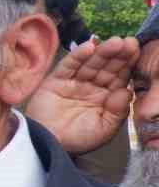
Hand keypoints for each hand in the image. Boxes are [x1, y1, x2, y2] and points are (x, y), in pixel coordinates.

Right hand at [25, 36, 138, 154]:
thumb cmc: (77, 139)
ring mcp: (74, 82)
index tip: (137, 51)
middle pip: (107, 67)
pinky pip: (69, 66)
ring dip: (102, 52)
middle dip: (118, 55)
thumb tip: (125, 91)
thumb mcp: (104, 130)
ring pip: (90, 63)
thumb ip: (117, 112)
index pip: (119, 77)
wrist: (49, 144)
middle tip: (129, 42)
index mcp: (106, 97)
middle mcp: (92, 86)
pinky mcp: (56, 80)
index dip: (128, 64)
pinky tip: (89, 46)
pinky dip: (78, 56)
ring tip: (115, 42)